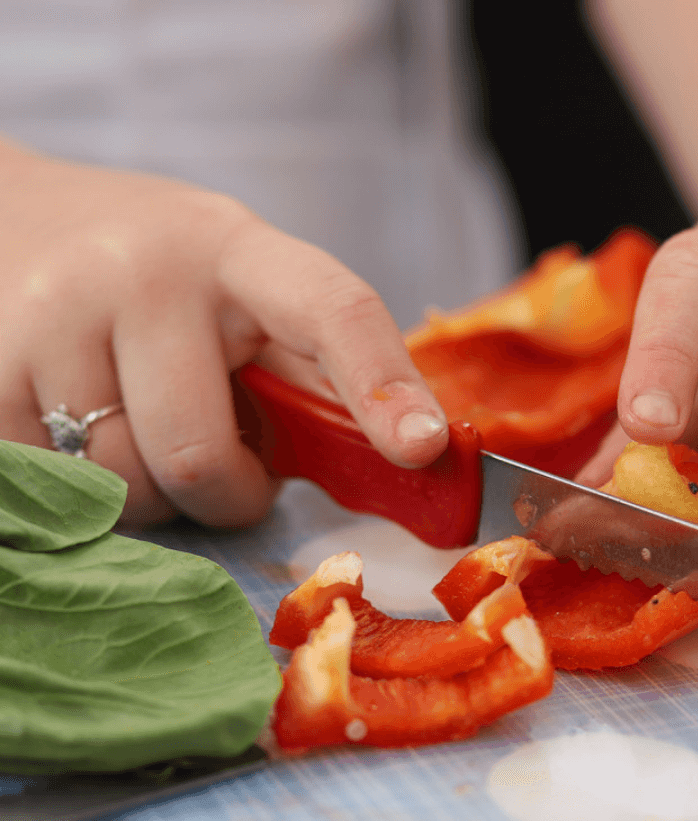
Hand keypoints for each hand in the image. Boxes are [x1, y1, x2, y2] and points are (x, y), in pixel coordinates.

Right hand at [0, 149, 448, 527]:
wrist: (11, 216)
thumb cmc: (160, 281)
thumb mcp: (243, 296)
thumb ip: (310, 373)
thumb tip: (408, 464)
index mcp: (237, 252)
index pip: (330, 310)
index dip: (383, 385)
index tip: (424, 448)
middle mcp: (142, 274)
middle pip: (199, 454)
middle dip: (228, 495)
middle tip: (232, 475)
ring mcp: (51, 317)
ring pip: (124, 484)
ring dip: (154, 495)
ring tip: (147, 435)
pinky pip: (58, 488)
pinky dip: (87, 487)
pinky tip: (85, 431)